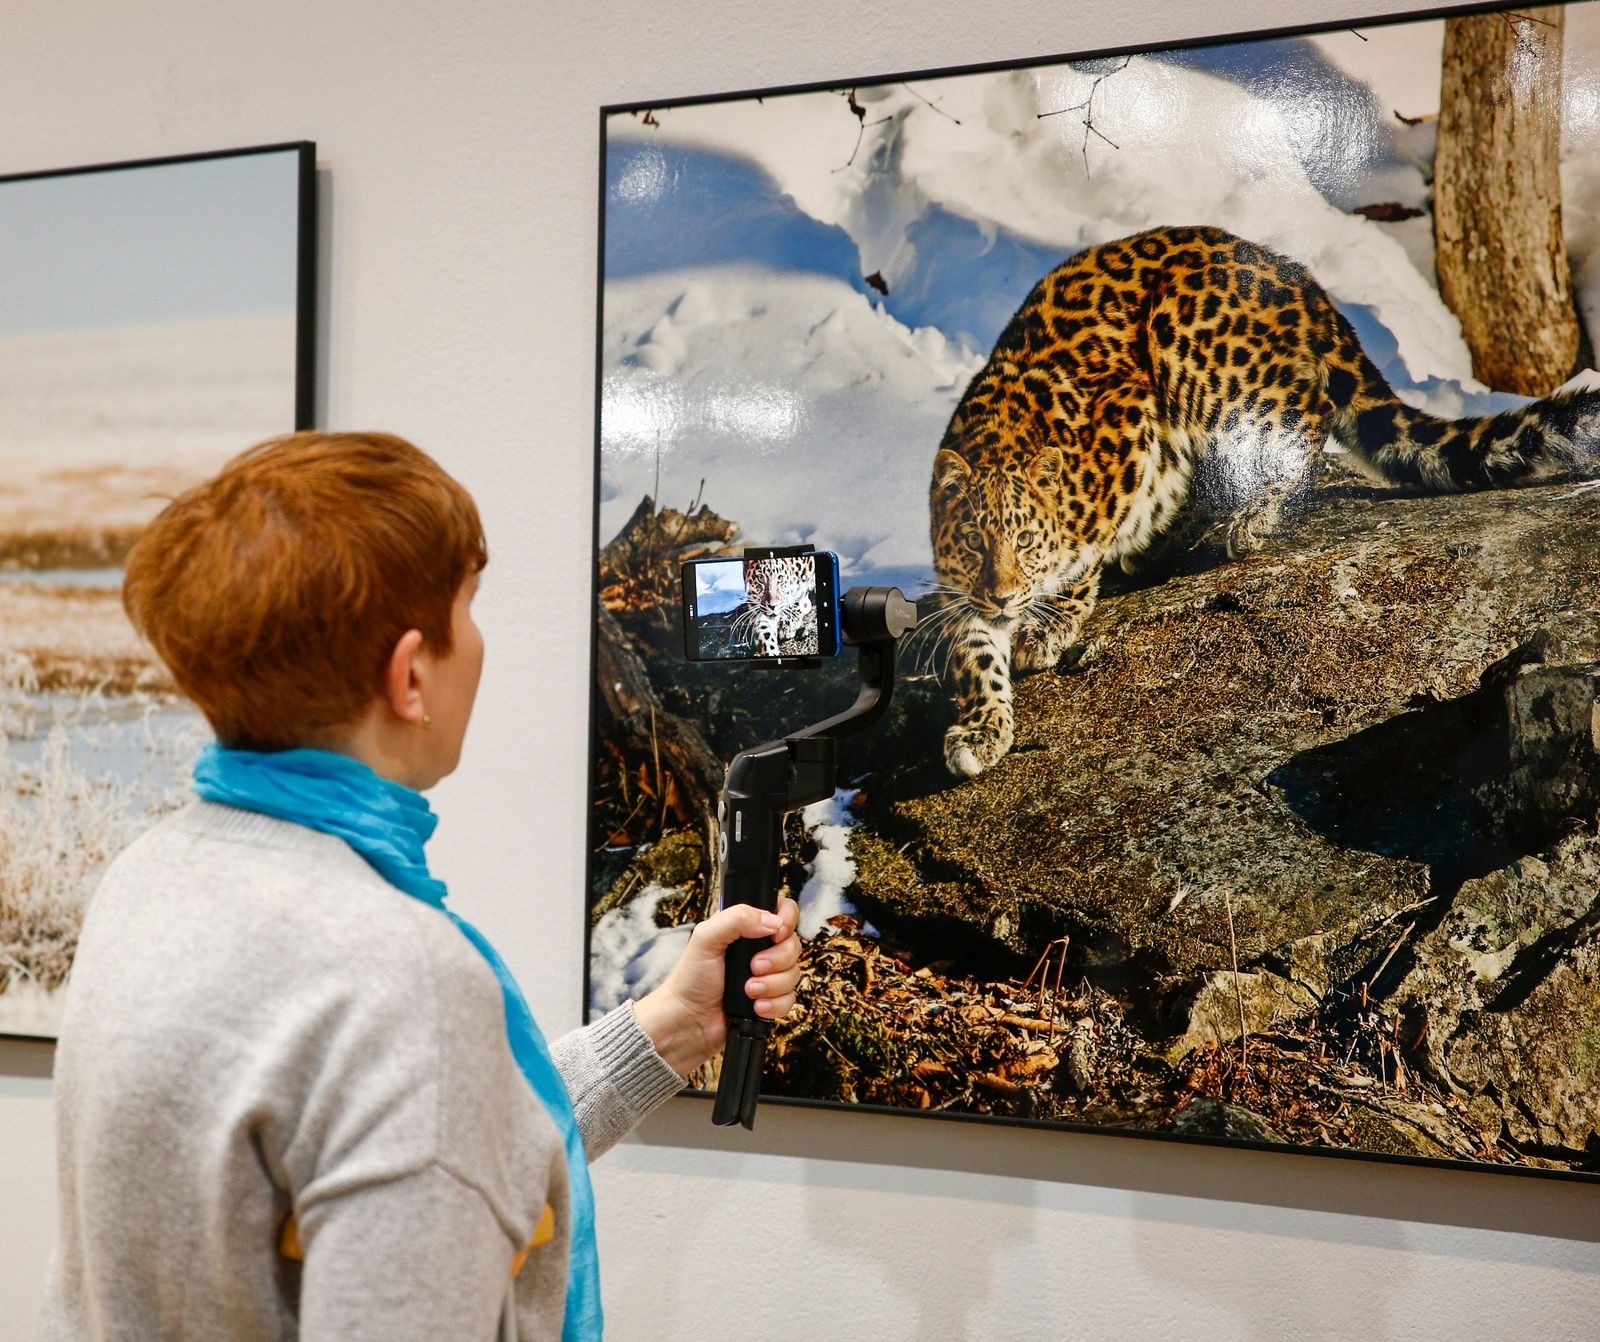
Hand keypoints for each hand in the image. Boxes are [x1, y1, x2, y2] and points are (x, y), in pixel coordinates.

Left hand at [633, 896, 801, 1075]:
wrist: (688, 1020)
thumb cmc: (691, 978)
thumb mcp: (706, 938)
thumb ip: (737, 919)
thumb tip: (773, 922)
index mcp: (746, 928)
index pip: (783, 912)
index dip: (786, 921)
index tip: (775, 934)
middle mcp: (760, 949)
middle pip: (794, 945)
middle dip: (777, 959)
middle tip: (753, 967)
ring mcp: (767, 975)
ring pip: (794, 973)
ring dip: (772, 984)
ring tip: (748, 990)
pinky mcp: (770, 1000)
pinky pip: (790, 999)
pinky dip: (774, 1004)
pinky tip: (755, 1007)